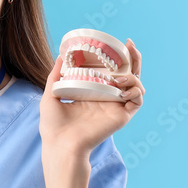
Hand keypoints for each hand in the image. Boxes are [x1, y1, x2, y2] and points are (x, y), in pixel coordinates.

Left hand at [39, 38, 144, 159]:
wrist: (59, 143)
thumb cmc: (53, 125)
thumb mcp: (50, 95)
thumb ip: (55, 76)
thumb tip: (59, 56)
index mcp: (94, 93)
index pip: (111, 71)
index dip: (118, 58)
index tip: (118, 43)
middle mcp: (108, 98)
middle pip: (129, 74)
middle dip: (134, 58)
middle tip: (130, 45)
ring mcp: (116, 107)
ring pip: (137, 85)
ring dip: (133, 76)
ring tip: (118, 76)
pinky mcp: (122, 116)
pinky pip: (138, 100)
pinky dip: (135, 90)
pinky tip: (122, 88)